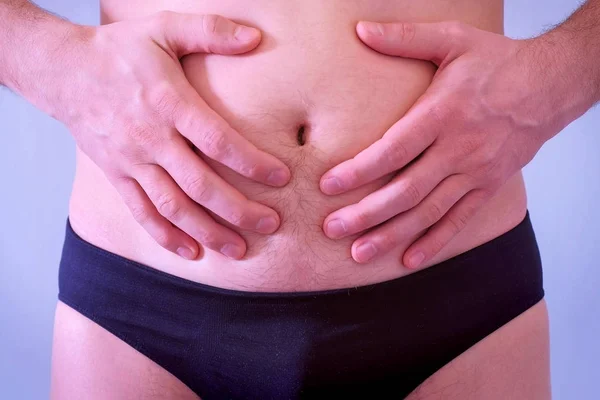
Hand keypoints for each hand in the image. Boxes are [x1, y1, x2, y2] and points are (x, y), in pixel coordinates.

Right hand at [51, 12, 290, 259]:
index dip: (251, 162)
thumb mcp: (163, 28)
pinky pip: (141, 212)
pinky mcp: (116, 175)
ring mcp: (131, 162)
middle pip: (200, 184)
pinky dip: (165, 236)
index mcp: (169, 103)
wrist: (62, 71)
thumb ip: (210, 31)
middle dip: (238, 209)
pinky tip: (191, 252)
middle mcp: (151, 138)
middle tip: (271, 224)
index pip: (217, 141)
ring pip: (173, 207)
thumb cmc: (119, 50)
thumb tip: (255, 38)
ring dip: (207, 231)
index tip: (282, 177)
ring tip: (239, 250)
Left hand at [320, 20, 564, 268]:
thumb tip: (361, 30)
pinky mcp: (489, 186)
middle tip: (331, 229)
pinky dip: (434, 242)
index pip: (394, 149)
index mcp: (444, 113)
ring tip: (358, 253)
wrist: (551, 84)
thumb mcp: (453, 39)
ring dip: (392, 235)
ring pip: (428, 212)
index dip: (360, 170)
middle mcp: (459, 149)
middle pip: (406, 190)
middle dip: (366, 213)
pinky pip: (460, 220)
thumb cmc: (497, 62)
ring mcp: (476, 172)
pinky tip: (409, 260)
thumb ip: (405, 38)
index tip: (328, 185)